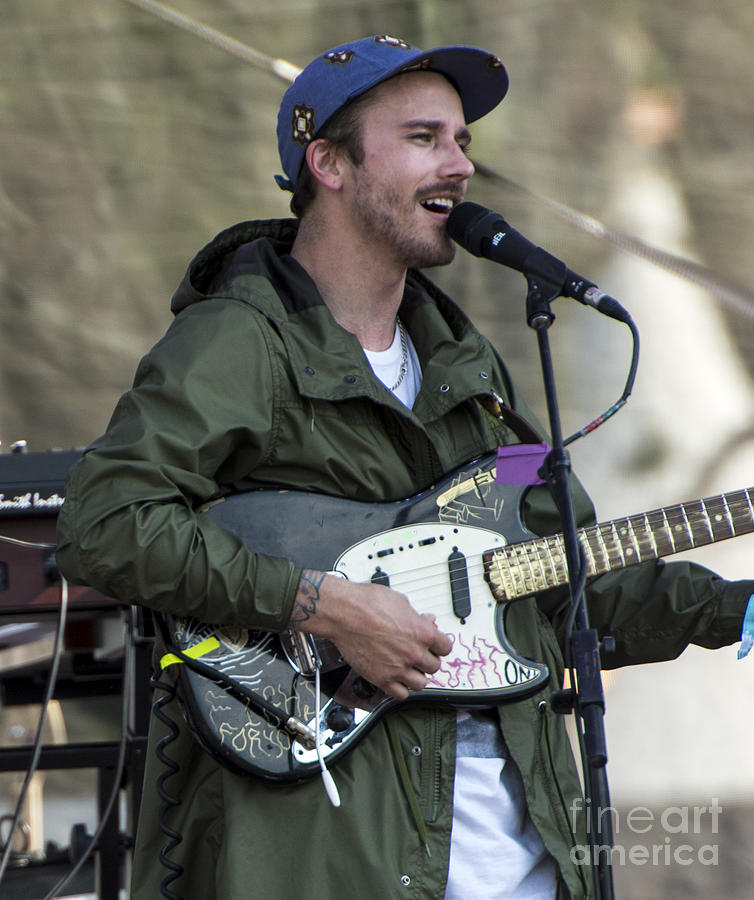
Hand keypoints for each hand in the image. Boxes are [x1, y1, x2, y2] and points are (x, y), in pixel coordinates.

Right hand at [290, 570, 452, 700]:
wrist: (344, 613)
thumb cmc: (367, 603)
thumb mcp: (400, 602)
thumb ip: (417, 616)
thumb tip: (426, 621)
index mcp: (423, 633)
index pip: (446, 647)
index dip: (439, 645)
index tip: (434, 645)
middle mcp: (413, 653)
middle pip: (434, 667)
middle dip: (427, 659)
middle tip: (417, 654)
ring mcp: (398, 669)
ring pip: (421, 684)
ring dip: (416, 676)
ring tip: (407, 668)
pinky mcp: (381, 679)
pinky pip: (400, 695)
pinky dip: (400, 689)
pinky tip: (395, 678)